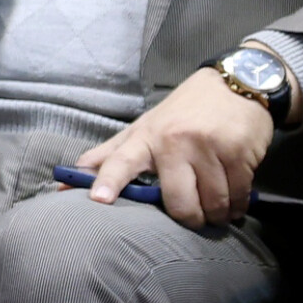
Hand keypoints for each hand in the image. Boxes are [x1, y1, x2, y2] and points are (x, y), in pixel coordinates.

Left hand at [77, 70, 274, 227]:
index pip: (121, 161)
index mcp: (145, 137)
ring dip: (216, 215)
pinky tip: (234, 205)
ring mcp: (208, 146)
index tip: (98, 199)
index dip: (109, 181)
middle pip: (178, 200)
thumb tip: (64, 183)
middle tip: (194, 218)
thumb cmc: (182, 114)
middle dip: (189, 218)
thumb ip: (108, 157)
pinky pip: (238, 195)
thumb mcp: (142, 129)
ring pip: (212, 202)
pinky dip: (237, 207)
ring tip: (216, 211)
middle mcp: (174, 141)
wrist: (235, 84)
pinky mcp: (238, 152)